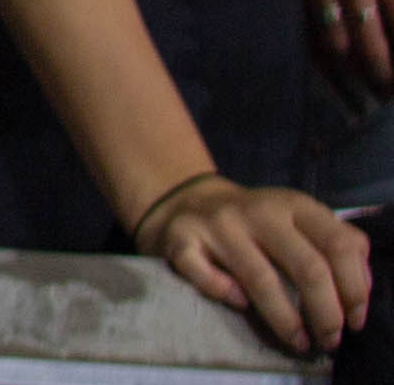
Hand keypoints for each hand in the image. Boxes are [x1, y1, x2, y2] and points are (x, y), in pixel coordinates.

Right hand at [137, 175, 371, 353]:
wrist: (188, 199)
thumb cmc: (258, 221)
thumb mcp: (300, 218)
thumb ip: (336, 242)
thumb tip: (359, 288)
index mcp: (294, 205)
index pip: (339, 245)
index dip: (355, 288)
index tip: (355, 320)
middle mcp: (258, 210)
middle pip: (307, 266)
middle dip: (325, 313)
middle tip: (330, 339)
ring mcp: (218, 224)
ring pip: (259, 278)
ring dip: (285, 319)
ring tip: (299, 342)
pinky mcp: (181, 239)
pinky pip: (204, 275)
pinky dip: (223, 293)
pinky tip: (240, 304)